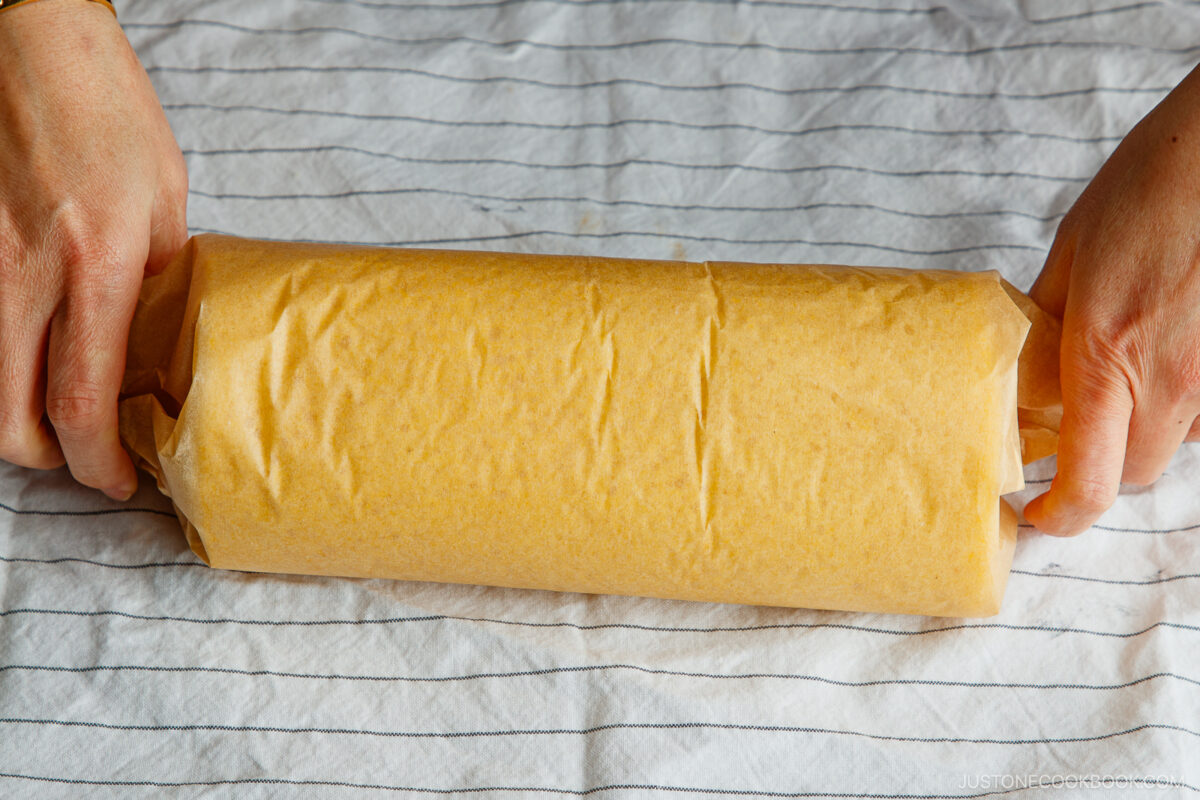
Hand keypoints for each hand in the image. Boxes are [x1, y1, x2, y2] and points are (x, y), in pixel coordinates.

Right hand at [0, 0, 187, 499]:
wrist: (28, 38)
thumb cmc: (106, 108)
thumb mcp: (164, 199)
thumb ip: (159, 277)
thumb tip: (159, 340)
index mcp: (95, 266)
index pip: (83, 404)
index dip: (101, 464)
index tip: (125, 480)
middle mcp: (22, 278)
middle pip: (9, 421)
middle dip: (49, 461)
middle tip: (88, 458)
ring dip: (18, 419)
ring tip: (64, 413)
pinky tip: (33, 357)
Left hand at [1024, 63, 1199, 535]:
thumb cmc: (1149, 185)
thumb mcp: (1070, 252)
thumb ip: (1046, 319)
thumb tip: (1028, 360)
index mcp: (1106, 357)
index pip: (1090, 482)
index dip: (1060, 515)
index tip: (1035, 512)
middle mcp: (1171, 380)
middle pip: (1133, 476)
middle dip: (1097, 470)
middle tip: (1070, 435)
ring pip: (1176, 443)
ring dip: (1143, 432)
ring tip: (1123, 379)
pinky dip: (1183, 401)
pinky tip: (1168, 352)